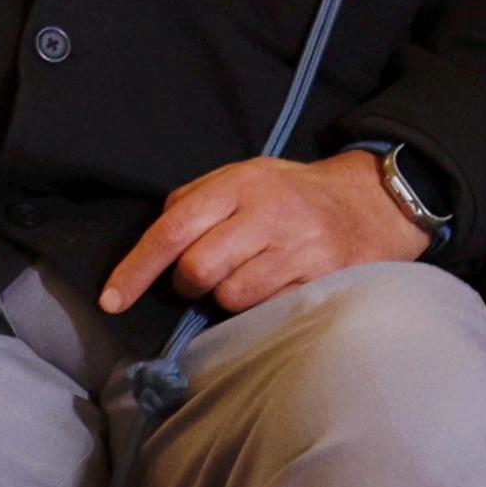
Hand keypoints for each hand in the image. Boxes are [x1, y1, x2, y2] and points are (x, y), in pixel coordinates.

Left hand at [100, 151, 427, 320]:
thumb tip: (154, 240)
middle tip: (202, 278)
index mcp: (240, 182)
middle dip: (189, 284)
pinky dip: (260, 307)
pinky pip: (267, 309)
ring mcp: (297, 246)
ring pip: (231, 296)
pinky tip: (275, 286)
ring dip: (227, 297)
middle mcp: (268, 211)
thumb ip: (197, 200)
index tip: (112, 300)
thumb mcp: (246, 176)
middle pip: (197, 269)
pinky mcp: (322, 278)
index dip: (136, 269)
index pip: (172, 228)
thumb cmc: (294, 194)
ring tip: (249, 276)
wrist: (373, 201)